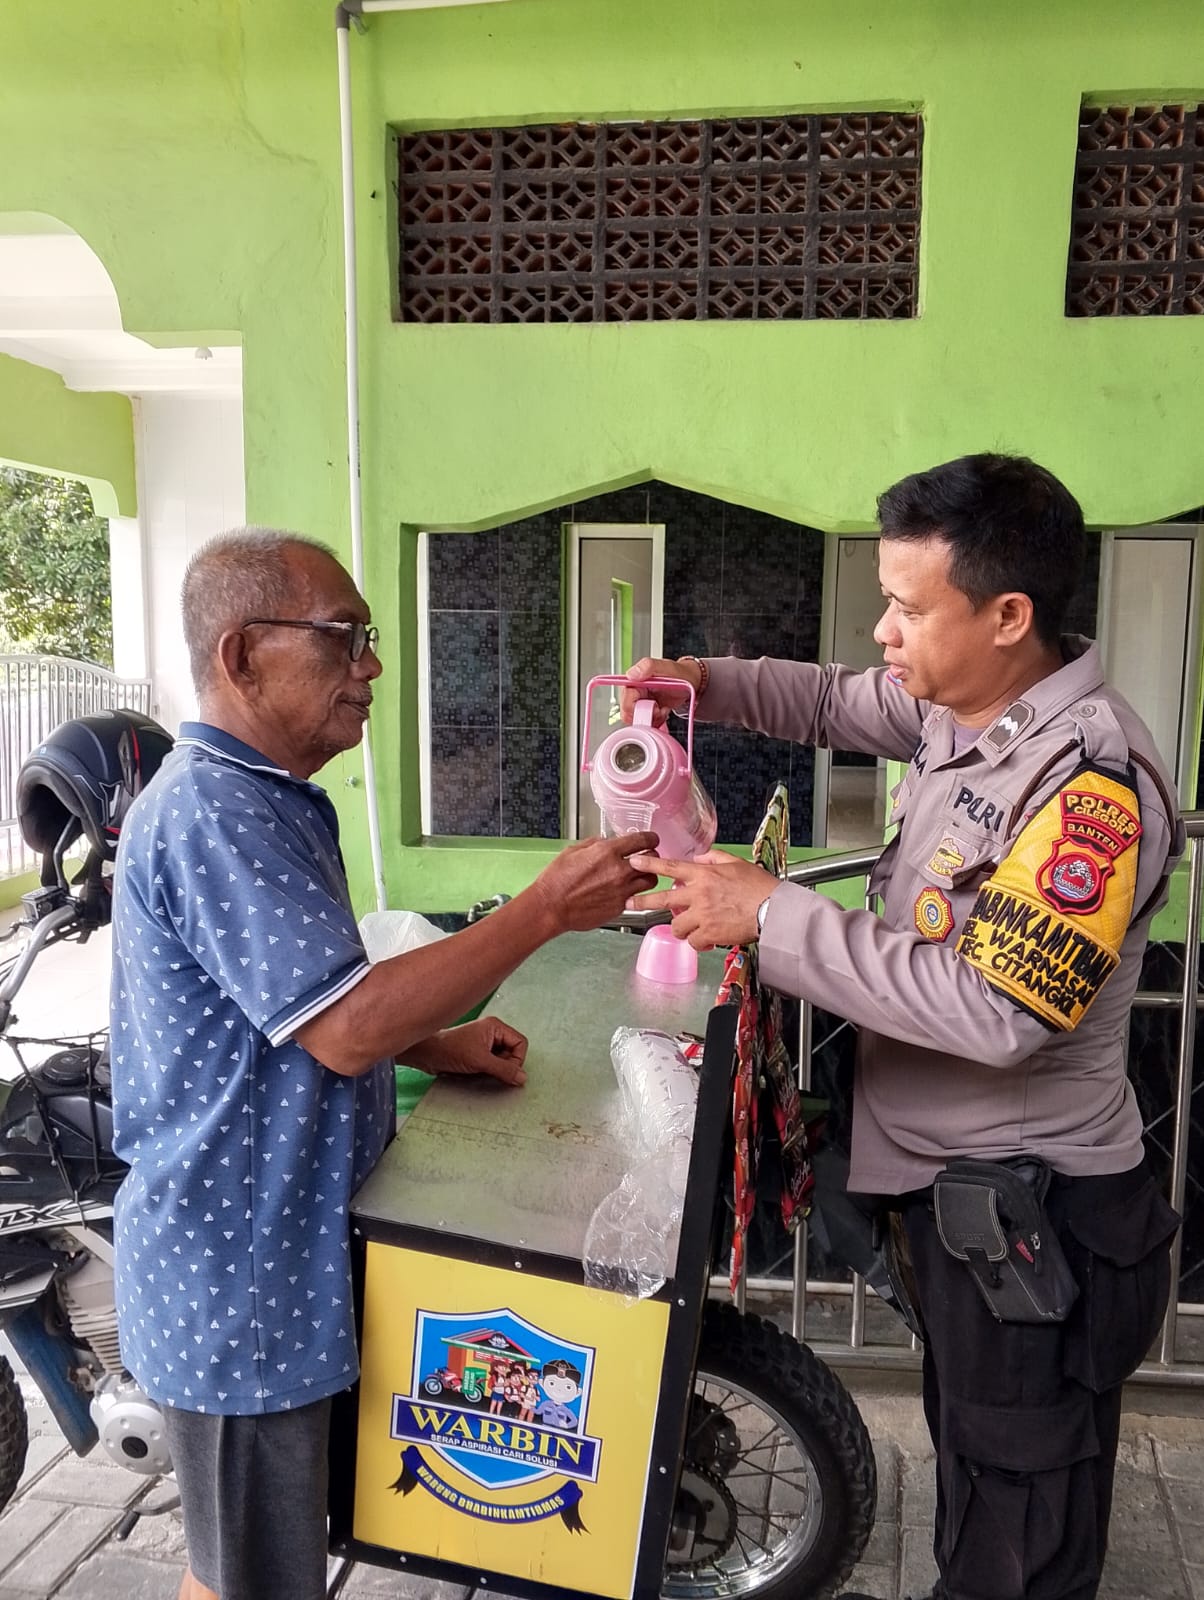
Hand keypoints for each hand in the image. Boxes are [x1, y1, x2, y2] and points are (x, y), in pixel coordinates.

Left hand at [406, 1017, 528, 1085]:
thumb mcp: (480, 1061)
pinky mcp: (477, 1054)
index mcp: (495, 1027)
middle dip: (505, 1065)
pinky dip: (489, 1072)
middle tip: (492, 1070)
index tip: (508, 1071)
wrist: (427, 1055)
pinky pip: (492, 1065)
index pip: (520, 1043)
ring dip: (496, 1069)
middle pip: (513, 1052)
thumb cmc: (449, 1049)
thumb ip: (503, 1069)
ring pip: (502, 1060)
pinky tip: (477, 1072)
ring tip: (481, 1070)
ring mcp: (484, 1044)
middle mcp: (492, 1034)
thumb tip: (522, 1078)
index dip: (517, 1059)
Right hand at [532, 833, 660, 932]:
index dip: (650, 838)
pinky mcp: (620, 906)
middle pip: (653, 859)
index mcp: (607, 852)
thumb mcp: (573, 851)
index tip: (651, 839)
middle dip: (651, 856)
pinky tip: (624, 890)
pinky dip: (634, 892)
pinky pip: (637, 897)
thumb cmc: (556, 880)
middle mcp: (618, 870)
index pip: (642, 840)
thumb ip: (595, 843)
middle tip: (646, 857)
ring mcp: (621, 890)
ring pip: (651, 880)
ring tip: (638, 875)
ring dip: (647, 875)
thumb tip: (607, 841)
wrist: (551, 906)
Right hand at [620, 657, 701, 726]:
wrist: (691, 681)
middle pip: (628, 713)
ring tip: (663, 709)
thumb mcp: (665, 666)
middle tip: (659, 708)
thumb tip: (631, 674)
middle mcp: (633, 692)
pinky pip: (644, 723)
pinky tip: (663, 712)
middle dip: (646, 714)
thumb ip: (647, 666)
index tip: (654, 705)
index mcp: (633, 681)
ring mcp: (639, 703)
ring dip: (652, 719)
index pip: (625, 700)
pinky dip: (655, 721)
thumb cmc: (678, 673)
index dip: (638, 707)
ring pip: (636, 720)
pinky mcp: (646, 711)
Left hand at [628, 849, 778, 949]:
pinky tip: (707, 941)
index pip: (670, 867)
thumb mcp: (737, 863)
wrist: (774, 910)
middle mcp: (699, 894)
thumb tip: (699, 857)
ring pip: (676, 925)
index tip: (634, 862)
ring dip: (681, 927)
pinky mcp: (709, 934)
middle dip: (642, 902)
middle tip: (630, 904)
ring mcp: (702, 915)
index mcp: (704, 874)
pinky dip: (698, 943)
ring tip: (691, 928)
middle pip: (662, 899)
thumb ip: (714, 858)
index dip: (650, 864)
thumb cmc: (759, 887)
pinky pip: (693, 942)